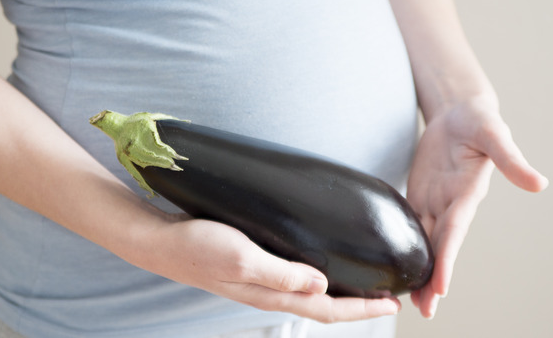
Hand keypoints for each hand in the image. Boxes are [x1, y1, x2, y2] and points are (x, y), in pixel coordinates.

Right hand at [148, 217, 401, 322]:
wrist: (160, 242)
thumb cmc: (197, 247)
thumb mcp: (241, 257)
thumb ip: (281, 274)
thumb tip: (322, 286)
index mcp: (271, 295)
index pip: (327, 310)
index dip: (361, 309)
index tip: (392, 303)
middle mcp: (269, 293)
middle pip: (323, 307)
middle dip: (358, 305)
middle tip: (387, 296)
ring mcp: (260, 283)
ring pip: (309, 295)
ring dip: (340, 294)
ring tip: (362, 284)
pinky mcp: (252, 268)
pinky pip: (294, 280)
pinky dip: (316, 278)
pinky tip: (318, 265)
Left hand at [406, 98, 547, 317]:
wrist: (459, 113)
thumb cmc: (479, 121)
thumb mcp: (494, 134)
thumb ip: (511, 159)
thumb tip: (540, 183)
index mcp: (468, 194)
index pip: (455, 232)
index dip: (448, 259)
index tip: (442, 287)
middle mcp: (452, 204)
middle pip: (440, 246)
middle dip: (433, 278)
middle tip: (425, 310)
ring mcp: (435, 201)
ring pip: (424, 241)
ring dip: (420, 270)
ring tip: (413, 301)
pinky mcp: (420, 194)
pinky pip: (410, 223)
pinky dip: (405, 246)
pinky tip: (398, 266)